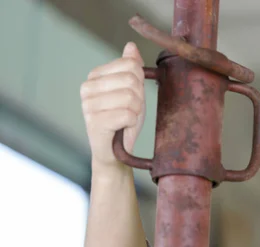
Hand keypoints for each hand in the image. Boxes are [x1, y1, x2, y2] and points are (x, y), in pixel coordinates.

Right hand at [80, 42, 145, 170]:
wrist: (115, 154)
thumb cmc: (124, 121)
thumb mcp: (132, 91)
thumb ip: (131, 69)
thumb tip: (131, 46)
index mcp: (95, 76)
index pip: (131, 65)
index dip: (140, 83)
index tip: (133, 97)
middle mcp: (87, 87)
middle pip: (132, 80)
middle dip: (139, 98)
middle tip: (130, 111)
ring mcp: (88, 105)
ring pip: (131, 97)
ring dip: (136, 112)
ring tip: (125, 120)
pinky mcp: (95, 122)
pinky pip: (128, 114)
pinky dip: (131, 123)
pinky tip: (122, 128)